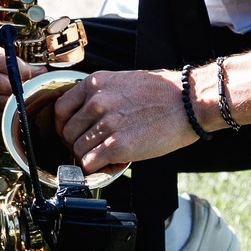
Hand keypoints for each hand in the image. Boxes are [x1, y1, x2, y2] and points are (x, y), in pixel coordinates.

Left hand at [52, 69, 199, 173]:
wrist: (190, 102)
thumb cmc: (164, 92)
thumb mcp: (123, 81)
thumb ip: (100, 94)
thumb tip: (85, 115)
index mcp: (95, 83)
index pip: (60, 109)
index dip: (65, 126)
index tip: (73, 134)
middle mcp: (96, 101)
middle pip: (67, 132)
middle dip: (76, 144)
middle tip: (92, 149)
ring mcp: (106, 124)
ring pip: (77, 150)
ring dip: (89, 158)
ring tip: (108, 156)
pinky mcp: (116, 146)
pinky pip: (90, 164)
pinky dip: (98, 169)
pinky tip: (112, 164)